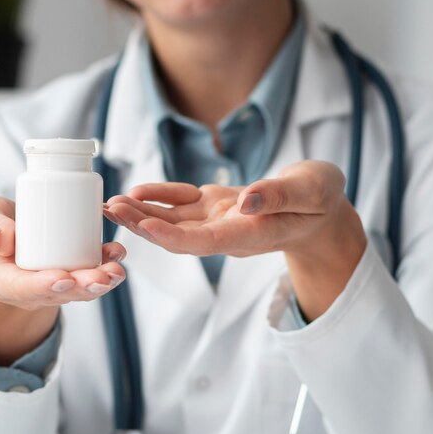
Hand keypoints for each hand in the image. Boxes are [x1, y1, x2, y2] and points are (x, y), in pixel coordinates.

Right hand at [0, 196, 126, 363]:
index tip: (62, 278)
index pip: (19, 288)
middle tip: (101, 278)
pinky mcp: (72, 273)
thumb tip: (5, 238)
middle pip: (56, 294)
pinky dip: (106, 264)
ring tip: (115, 271)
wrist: (8, 234)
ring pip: (78, 288)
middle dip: (81, 287)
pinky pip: (89, 273)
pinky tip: (117, 254)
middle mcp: (28, 289)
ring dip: (100, 281)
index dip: (42, 286)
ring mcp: (52, 284)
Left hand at [106, 161, 365, 318]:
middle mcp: (229, 232)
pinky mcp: (217, 205)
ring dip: (143, 213)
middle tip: (111, 210)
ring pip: (176, 220)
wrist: (321, 210)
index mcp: (251, 234)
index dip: (173, 236)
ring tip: (112, 202)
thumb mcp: (311, 190)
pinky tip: (139, 190)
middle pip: (179, 235)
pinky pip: (185, 203)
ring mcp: (220, 220)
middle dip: (143, 225)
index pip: (205, 242)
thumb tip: (246, 202)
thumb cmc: (321, 199)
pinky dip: (162, 196)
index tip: (143, 226)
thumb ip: (280, 196)